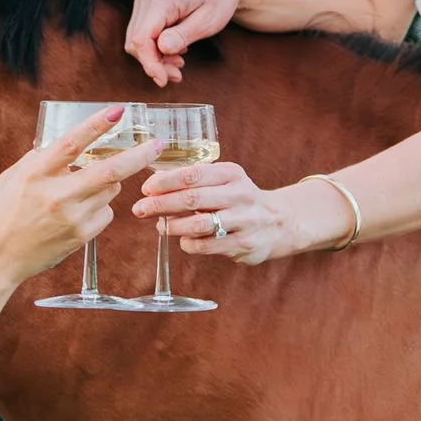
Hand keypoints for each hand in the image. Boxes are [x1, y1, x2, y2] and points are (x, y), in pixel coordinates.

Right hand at [0, 106, 162, 284]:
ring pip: (110, 191)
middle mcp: (55, 196)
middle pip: (108, 172)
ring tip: (85, 187)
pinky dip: (100, 206)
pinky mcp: (80, 237)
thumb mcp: (12, 178)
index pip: (71, 144)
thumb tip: (68, 142)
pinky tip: (79, 211)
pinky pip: (105, 213)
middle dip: (138, 156)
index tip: (119, 111)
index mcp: (34, 175)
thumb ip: (39, 159)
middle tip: (157, 144)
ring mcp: (71, 218)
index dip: (97, 126)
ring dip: (108, 182)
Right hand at [125, 0, 255, 86]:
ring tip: (178, 64)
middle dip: (153, 63)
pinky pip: (142, 31)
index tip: (163, 80)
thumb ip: (183, 34)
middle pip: (135, 41)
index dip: (149, 63)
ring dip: (154, 57)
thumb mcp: (209, 21)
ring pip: (136, 38)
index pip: (141, 38)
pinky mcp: (147, 4)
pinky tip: (174, 51)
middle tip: (176, 76)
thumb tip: (161, 49)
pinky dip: (155, 47)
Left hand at [132, 161, 306, 264]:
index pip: (192, 175)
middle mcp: (240, 195)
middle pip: (192, 199)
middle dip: (161, 204)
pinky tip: (184, 239)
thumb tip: (153, 187)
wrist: (281, 221)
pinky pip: (207, 246)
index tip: (145, 188)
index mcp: (231, 174)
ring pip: (199, 225)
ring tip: (161, 226)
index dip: (164, 182)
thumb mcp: (223, 181)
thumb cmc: (238, 199)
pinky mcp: (244, 244)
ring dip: (173, 226)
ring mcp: (244, 221)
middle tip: (140, 208)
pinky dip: (189, 243)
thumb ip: (193, 181)